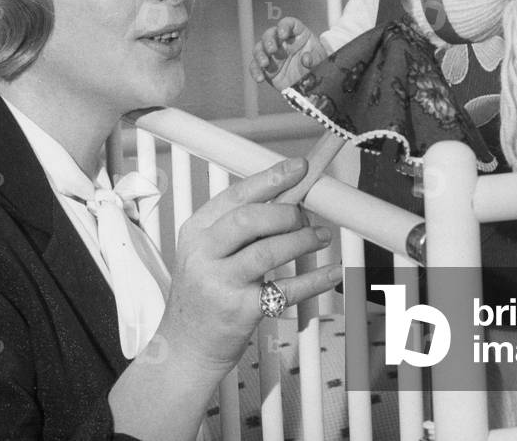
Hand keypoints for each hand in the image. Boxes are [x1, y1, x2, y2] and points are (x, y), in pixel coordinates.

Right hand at [157, 158, 341, 374]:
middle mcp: (203, 254)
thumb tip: (288, 199)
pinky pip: (285, 289)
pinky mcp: (240, 312)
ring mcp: (220, 284)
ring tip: (320, 237)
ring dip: (302, 240)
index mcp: (196, 231)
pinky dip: (314, 280)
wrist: (186, 348)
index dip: (271, 178)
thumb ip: (240, 228)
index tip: (298, 168)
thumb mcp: (209, 254)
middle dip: (287, 212)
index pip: (236, 195)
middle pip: (250, 219)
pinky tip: (331, 273)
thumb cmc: (204, 295)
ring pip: (268, 251)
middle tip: (305, 216)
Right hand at [250, 17, 327, 90]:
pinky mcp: (266, 68)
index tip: (283, 34)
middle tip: (272, 50)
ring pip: (259, 48)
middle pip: (270, 34)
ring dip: (259, 55)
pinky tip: (260, 78)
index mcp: (297, 34)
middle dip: (268, 40)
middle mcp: (282, 42)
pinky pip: (256, 67)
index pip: (288, 24)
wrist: (312, 82)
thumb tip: (306, 59)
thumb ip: (314, 58)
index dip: (283, 26)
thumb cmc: (317, 64)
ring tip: (265, 64)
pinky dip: (255, 71)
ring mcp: (272, 54)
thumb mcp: (320, 60)